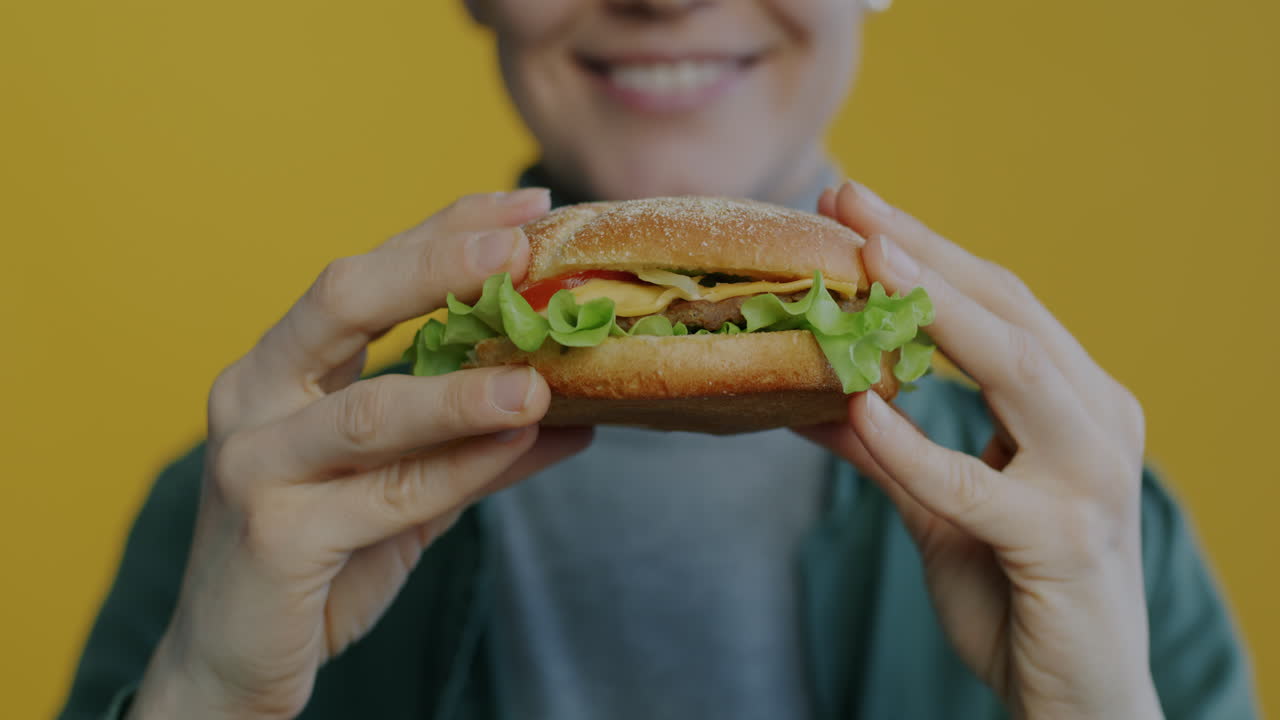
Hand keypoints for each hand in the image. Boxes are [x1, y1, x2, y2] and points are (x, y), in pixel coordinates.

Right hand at [128, 189, 591, 719]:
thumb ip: (469, 441)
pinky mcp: (272, 537)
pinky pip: (386, 496)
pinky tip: (522, 446)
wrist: (232, 663)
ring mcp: (253, 465)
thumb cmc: (316, 557)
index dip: (441, 232)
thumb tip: (570, 408)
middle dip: (433, 266)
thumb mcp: (401, 486)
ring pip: (370, 410)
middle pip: (341, 303)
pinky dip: (462, 470)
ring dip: (463, 391)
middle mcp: (253, 398)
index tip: (521, 205)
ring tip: (539, 378)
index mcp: (278, 369)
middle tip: (516, 247)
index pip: (363, 278)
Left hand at [799, 182, 1160, 718]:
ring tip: (866, 267)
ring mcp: (1092, 481)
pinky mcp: (1062, 542)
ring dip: (936, 314)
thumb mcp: (941, 508)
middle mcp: (1100, 424)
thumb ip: (887, 449)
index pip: (1001, 301)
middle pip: (1011, 313)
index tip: (853, 204)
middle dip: (926, 253)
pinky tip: (860, 408)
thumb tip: (810, 396)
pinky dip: (914, 444)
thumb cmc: (1016, 591)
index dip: (928, 248)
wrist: (1074, 698)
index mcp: (1079, 403)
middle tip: (848, 202)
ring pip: (1016, 370)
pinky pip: (975, 484)